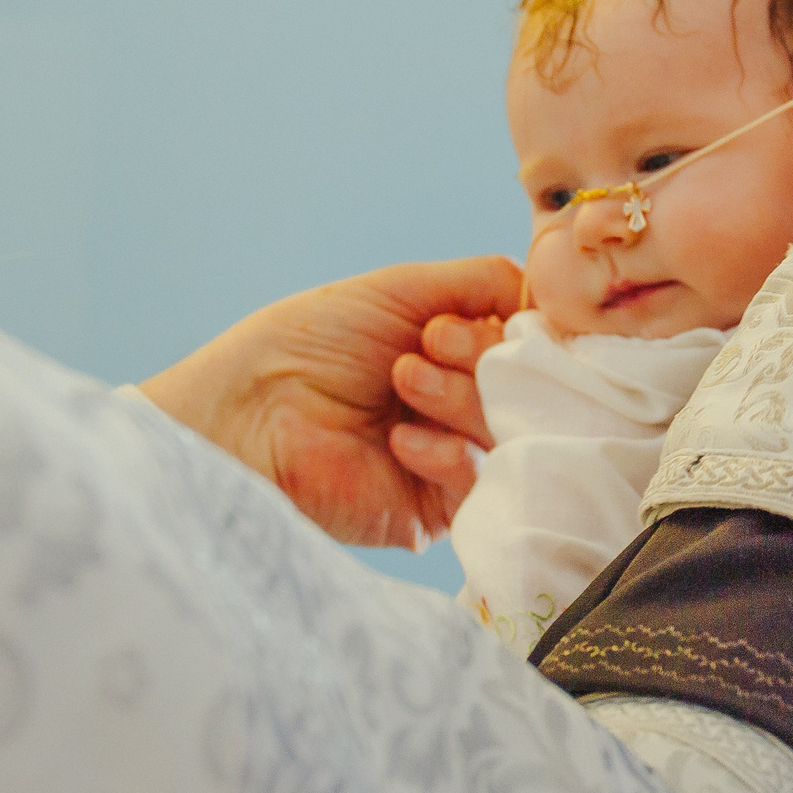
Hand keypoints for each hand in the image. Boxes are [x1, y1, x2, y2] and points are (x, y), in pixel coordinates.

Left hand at [139, 257, 519, 547]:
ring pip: (508, 431)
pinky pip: (478, 483)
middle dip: (484, 356)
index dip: (521, 329)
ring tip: (404, 378)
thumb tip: (545, 291)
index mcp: (454, 353)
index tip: (489, 312)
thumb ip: (483, 282)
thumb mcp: (402, 289)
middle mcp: (458, 404)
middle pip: (526, 387)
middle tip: (431, 342)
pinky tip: (400, 439)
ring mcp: (449, 458)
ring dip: (459, 398)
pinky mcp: (433, 511)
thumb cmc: (309, 342)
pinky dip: (448, 453)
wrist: (247, 410)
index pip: (527, 344)